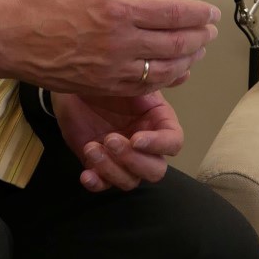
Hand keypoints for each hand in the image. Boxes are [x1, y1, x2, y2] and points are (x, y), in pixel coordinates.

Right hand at [0, 0, 219, 95]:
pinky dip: (168, 78)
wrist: (12, 39)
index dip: (199, 14)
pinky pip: (147, 86)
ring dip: (189, 59)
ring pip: (166, 69)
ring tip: (198, 49)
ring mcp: (113, 69)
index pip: (173, 13)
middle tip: (210, 30)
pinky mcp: (105, 86)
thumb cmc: (43, 0)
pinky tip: (177, 70)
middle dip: (200, 36)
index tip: (211, 12)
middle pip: (176, 43)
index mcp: (117, 10)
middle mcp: (120, 43)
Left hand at [52, 90, 181, 191]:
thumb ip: (154, 81)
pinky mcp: (101, 167)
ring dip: (111, 169)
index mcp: (158, 123)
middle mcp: (145, 147)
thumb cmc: (106, 83)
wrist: (73, 89)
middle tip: (110, 140)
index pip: (173, 143)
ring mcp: (123, 160)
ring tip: (91, 148)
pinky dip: (97, 184)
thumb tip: (185, 72)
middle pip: (155, 170)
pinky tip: (86, 174)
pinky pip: (104, 186)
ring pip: (130, 181)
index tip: (136, 138)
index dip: (158, 145)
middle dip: (133, 160)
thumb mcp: (130, 81)